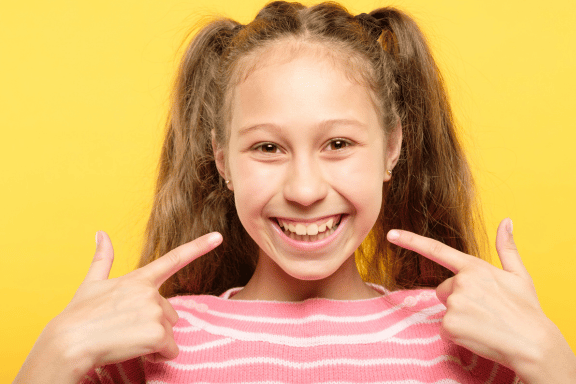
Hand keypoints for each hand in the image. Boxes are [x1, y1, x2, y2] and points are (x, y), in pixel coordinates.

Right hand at [14, 231, 222, 383]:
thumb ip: (102, 259)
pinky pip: (170, 349)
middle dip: (154, 324)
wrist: (67, 342)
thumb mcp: (90, 284)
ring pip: (169, 332)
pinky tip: (135, 350)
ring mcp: (155, 312)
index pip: (174, 259)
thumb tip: (100, 233)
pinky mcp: (158, 333)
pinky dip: (157, 355)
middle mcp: (150, 292)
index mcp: (139, 278)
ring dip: (154, 341)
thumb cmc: (78, 316)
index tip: (218, 236)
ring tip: (126, 339)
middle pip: (170, 313)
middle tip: (126, 328)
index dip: (199, 246)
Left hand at [387, 218, 575, 383]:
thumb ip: (507, 248)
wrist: (533, 345)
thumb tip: (506, 221)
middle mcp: (461, 282)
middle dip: (457, 299)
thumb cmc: (527, 310)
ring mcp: (454, 303)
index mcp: (474, 267)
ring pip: (445, 309)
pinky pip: (445, 328)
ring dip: (459, 316)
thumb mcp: (519, 276)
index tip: (390, 234)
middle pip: (443, 289)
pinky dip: (458, 334)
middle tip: (484, 309)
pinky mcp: (449, 324)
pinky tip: (478, 334)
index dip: (411, 241)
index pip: (437, 250)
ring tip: (484, 322)